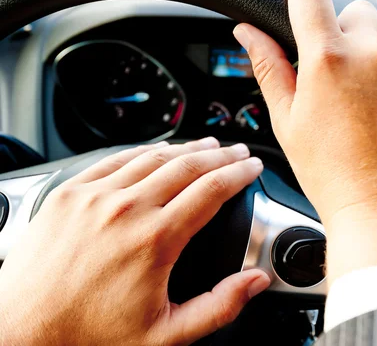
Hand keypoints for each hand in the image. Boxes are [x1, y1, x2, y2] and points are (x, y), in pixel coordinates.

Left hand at [0, 139, 269, 344]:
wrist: (23, 333)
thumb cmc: (90, 334)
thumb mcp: (167, 335)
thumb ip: (220, 306)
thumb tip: (256, 281)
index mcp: (155, 239)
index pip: (212, 189)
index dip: (239, 173)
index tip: (252, 166)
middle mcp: (126, 209)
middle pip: (187, 165)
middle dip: (221, 156)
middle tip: (237, 152)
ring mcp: (94, 197)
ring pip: (153, 156)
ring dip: (186, 148)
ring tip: (206, 146)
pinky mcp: (70, 194)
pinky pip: (115, 159)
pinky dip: (144, 151)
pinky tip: (157, 151)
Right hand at [234, 0, 376, 284]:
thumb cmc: (335, 178)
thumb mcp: (289, 122)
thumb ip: (269, 67)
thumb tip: (249, 34)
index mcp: (329, 59)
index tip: (299, 0)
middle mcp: (374, 55)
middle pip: (356, 14)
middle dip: (343, 37)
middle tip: (335, 82)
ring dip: (375, 69)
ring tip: (368, 116)